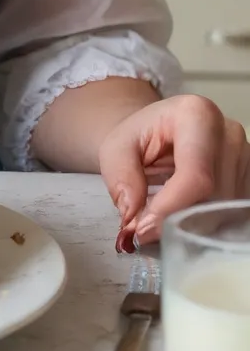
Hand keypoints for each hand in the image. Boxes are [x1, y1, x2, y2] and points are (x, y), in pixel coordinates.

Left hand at [99, 93, 249, 247]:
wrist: (156, 131)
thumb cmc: (139, 137)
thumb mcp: (115, 148)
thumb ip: (121, 178)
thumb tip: (134, 217)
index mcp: (197, 115)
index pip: (195, 176)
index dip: (170, 210)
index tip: (143, 230)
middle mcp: (229, 134)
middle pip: (214, 199)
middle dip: (178, 222)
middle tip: (145, 234)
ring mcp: (245, 157)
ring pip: (225, 212)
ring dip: (191, 227)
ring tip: (161, 224)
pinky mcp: (248, 178)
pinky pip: (233, 214)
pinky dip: (206, 226)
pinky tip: (183, 221)